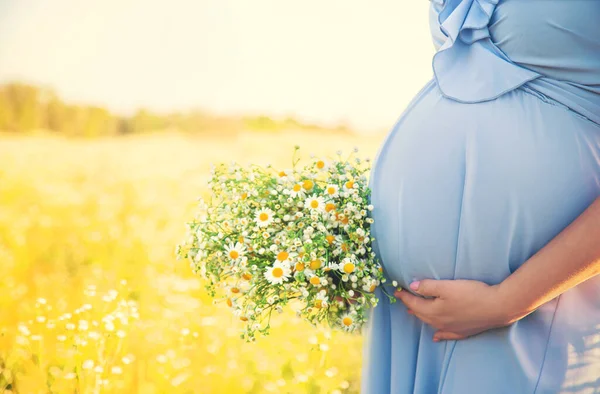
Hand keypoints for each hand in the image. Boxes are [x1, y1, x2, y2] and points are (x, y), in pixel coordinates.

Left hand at [393, 279, 524, 341]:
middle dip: (411, 306)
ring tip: (414, 313)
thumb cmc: (471, 294)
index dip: (405, 296)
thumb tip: (412, 287)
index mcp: (434, 311)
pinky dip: (439, 334)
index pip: (414, 303)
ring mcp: (452, 329)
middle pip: (421, 314)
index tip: (397, 290)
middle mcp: (440, 322)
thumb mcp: (447, 286)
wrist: (498, 307)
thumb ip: (428, 287)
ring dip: (422, 317)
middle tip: (404, 299)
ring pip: (431, 323)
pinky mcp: (463, 332)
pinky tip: (435, 336)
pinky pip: (446, 334)